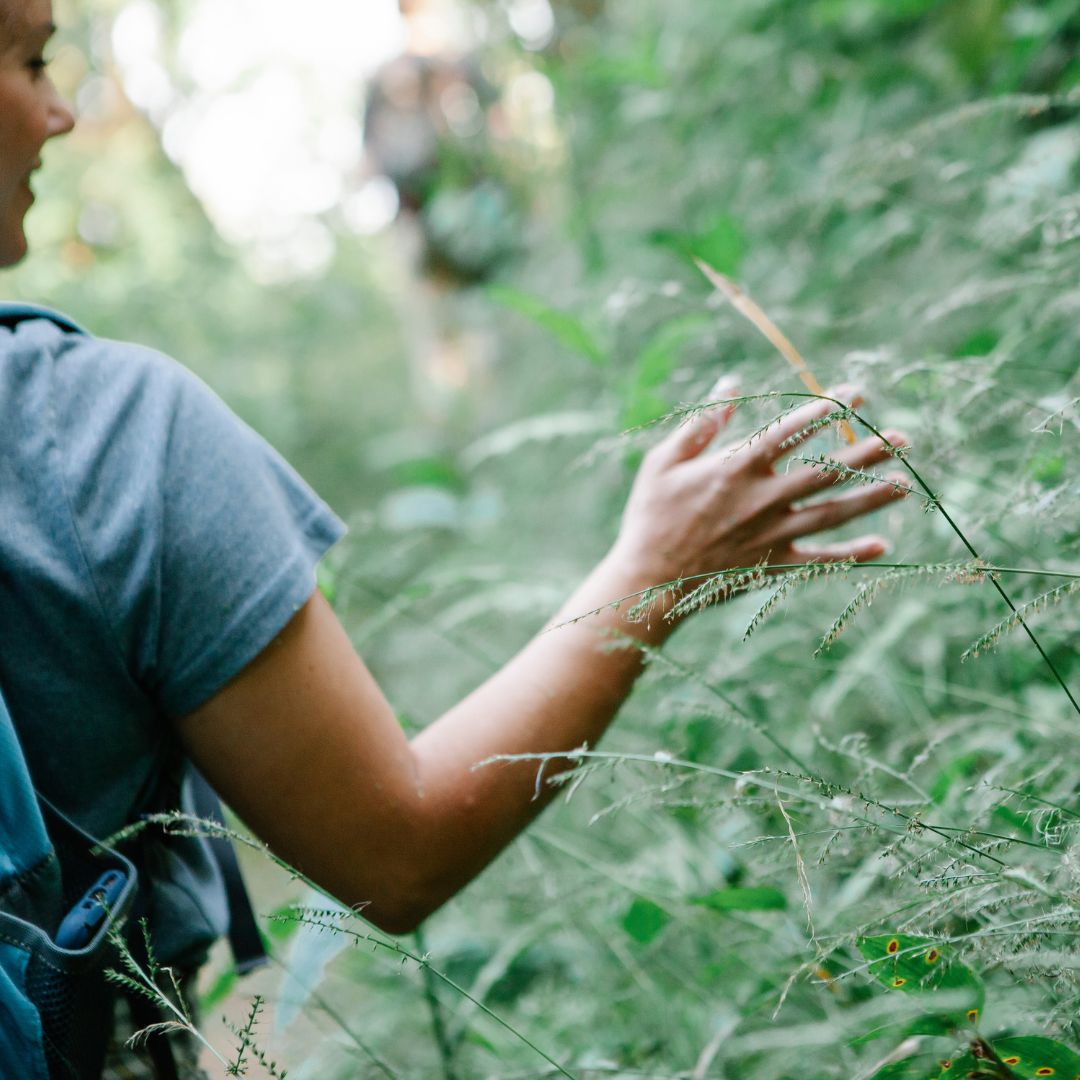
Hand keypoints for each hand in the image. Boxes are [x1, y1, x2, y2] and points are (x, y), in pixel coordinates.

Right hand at [608, 387, 907, 598]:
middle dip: (865, 452)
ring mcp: (771, 534)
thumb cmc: (650, 516)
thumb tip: (731, 386)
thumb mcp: (663, 462)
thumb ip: (702, 425)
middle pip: (824, 471)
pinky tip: (883, 545)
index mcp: (735, 468)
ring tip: (905, 483)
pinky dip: (852, 554)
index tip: (855, 394)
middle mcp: (761, 499)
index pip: (790, 431)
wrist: (648, 580)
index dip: (825, 410)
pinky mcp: (772, 565)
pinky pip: (819, 559)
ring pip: (832, 512)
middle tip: (902, 437)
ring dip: (871, 497)